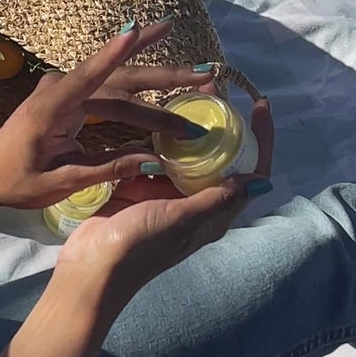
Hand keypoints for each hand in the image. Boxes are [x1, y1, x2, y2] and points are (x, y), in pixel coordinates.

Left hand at [0, 20, 221, 211]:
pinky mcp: (75, 94)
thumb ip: (105, 169)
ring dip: (161, 75)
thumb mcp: (59, 182)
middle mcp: (63, 88)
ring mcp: (70, 88)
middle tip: (207, 71)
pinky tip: (168, 76)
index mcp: (54, 107)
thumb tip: (153, 162)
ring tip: (200, 69)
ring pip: (122, 81)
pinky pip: (114, 87)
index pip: (91, 77)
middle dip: (166, 74)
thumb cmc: (14, 179)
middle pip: (121, 79)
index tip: (136, 28)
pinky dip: (143, 83)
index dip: (115, 53)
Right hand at [56, 97, 274, 306]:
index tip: (259, 107)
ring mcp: (167, 195)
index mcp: (213, 213)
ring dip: (190, 124)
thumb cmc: (140, 246)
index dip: (260, 140)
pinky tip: (156, 113)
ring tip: (187, 93)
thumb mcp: (183, 220)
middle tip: (213, 87)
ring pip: (187, 153)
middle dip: (222, 122)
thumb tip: (264, 182)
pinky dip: (160, 136)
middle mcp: (196, 202)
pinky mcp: (141, 189)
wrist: (91, 268)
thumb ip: (218, 200)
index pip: (250, 173)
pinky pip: (157, 157)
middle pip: (220, 156)